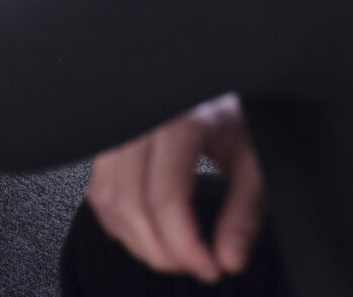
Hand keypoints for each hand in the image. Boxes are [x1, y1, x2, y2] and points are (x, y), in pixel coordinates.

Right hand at [87, 95, 263, 282]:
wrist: (213, 85)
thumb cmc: (233, 115)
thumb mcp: (253, 158)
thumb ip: (245, 210)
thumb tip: (228, 259)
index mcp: (179, 121)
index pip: (164, 197)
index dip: (184, 245)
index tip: (210, 268)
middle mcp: (141, 121)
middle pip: (130, 203)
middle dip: (161, 251)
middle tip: (194, 266)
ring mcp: (119, 128)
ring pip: (108, 199)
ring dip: (138, 240)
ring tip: (174, 252)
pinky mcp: (109, 140)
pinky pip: (99, 190)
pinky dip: (120, 221)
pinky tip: (148, 231)